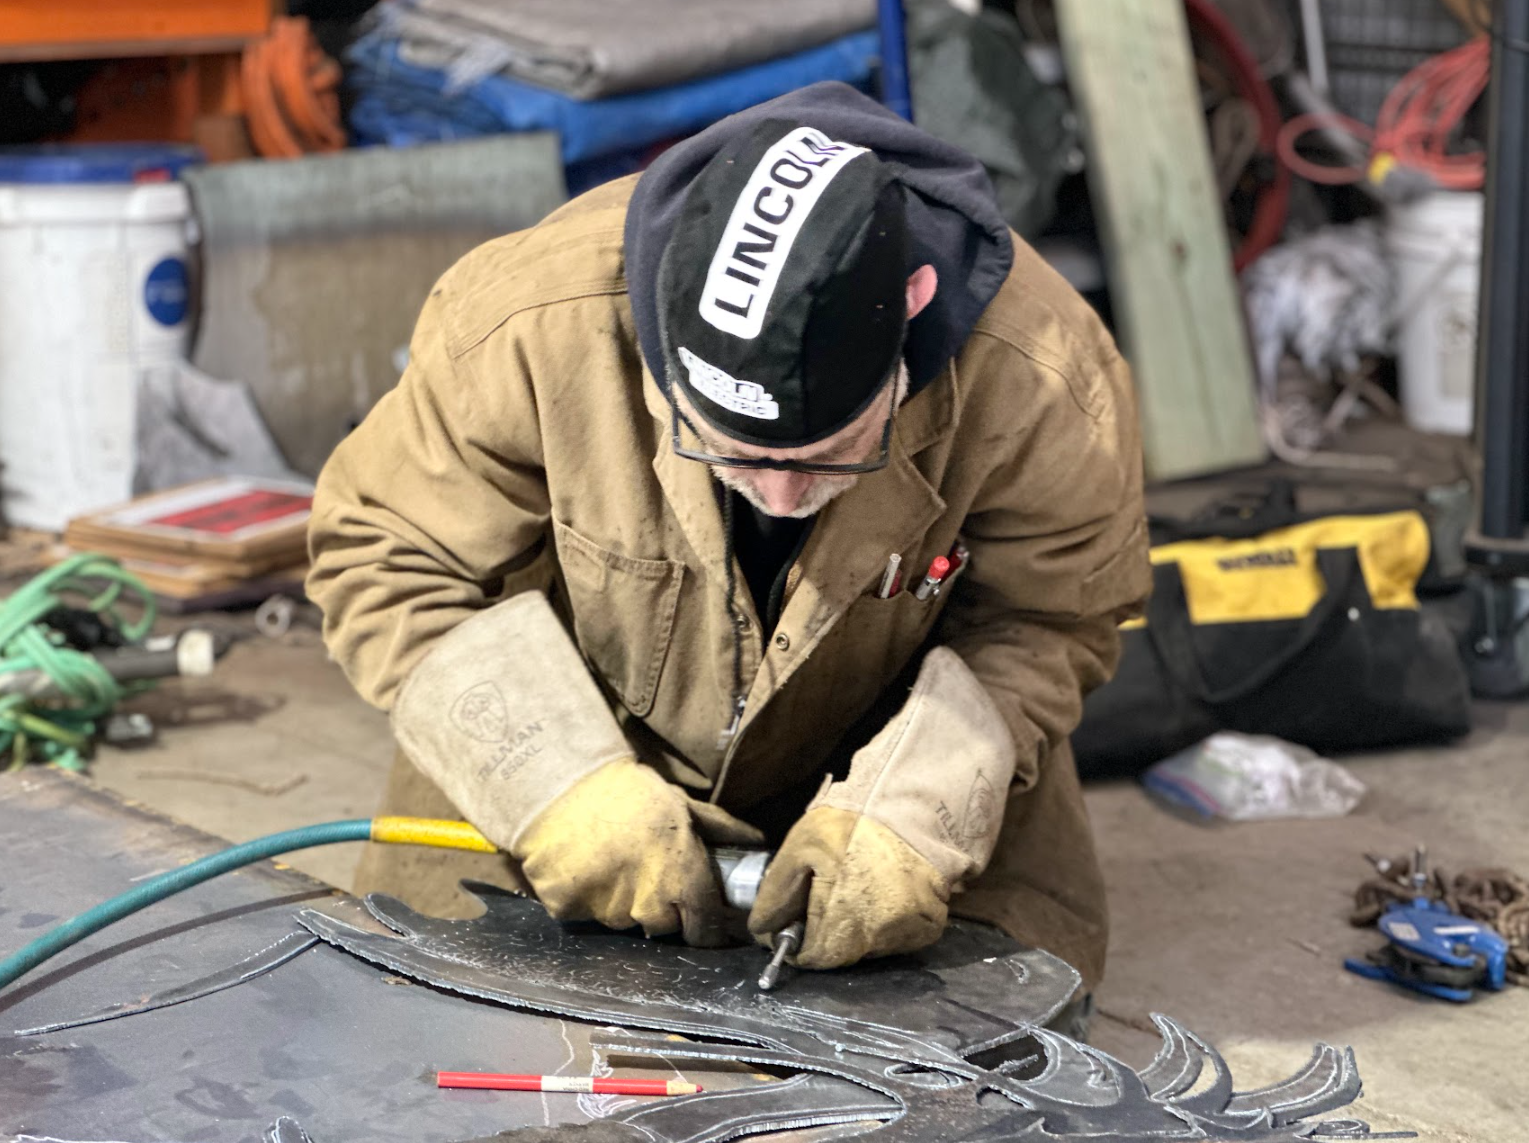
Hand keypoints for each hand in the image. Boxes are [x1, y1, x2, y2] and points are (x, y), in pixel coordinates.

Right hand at [514, 758, 762, 946]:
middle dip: (660, 906)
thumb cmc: (630, 793)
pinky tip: (585, 867)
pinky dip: (585, 897)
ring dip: (622, 901)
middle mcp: (646, 900)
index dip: (704, 926)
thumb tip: (759, 841)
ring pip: (623, 920)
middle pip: (662, 925)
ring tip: (613, 863)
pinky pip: (585, 914)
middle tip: (647, 871)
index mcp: (681, 877)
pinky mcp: (569, 909)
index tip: (698, 916)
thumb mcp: (682, 805)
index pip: (704, 929)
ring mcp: (606, 908)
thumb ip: (722, 830)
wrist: (565, 782)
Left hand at [747, 805, 947, 968]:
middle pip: (841, 955)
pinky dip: (885, 923)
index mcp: (844, 919)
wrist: (914, 806)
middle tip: (825, 897)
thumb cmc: (853, 824)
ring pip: (869, 948)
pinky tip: (881, 893)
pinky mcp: (929, 927)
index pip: (813, 958)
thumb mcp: (801, 845)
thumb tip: (762, 929)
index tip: (793, 921)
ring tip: (855, 889)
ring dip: (855, 929)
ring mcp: (908, 934)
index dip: (797, 942)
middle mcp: (879, 936)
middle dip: (826, 933)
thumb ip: (776, 892)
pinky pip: (898, 938)